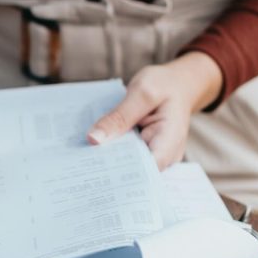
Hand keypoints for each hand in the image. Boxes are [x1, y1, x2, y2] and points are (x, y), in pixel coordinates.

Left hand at [86, 52, 222, 169]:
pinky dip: (113, 151)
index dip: (121, 175)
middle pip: (135, 171)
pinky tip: (95, 146)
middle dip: (109, 167)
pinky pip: (127, 156)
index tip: (94, 170)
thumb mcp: (141, 93)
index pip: (146, 171)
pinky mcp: (146, 151)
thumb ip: (119, 117)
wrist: (178, 83)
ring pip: (128, 166)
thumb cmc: (165, 85)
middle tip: (79, 161)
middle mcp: (166, 155)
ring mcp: (156, 155)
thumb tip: (93, 140)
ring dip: (108, 159)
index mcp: (169, 141)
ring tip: (83, 155)